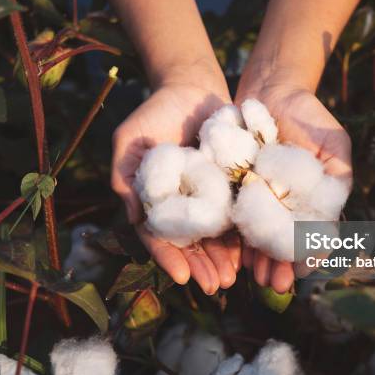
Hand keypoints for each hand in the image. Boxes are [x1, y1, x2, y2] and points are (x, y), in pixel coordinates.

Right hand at [112, 79, 240, 293]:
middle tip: (215, 287)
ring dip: (222, 259)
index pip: (159, 235)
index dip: (168, 257)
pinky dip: (242, 234)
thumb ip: (125, 175)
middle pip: (190, 243)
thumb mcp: (130, 139)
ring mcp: (207, 196)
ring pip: (214, 235)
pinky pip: (236, 213)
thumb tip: (132, 217)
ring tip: (233, 279)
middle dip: (201, 266)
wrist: (191, 87)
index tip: (181, 277)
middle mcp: (181, 203)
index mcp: (155, 200)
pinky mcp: (231, 184)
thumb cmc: (154, 112)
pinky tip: (249, 253)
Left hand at [237, 84, 352, 292]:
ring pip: (261, 236)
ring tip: (257, 278)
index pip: (311, 234)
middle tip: (276, 284)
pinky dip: (239, 237)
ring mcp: (261, 198)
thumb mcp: (334, 144)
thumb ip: (339, 178)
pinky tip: (238, 256)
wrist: (271, 91)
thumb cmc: (309, 117)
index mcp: (311, 200)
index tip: (303, 270)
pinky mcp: (235, 188)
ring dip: (260, 259)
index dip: (308, 254)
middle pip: (283, 241)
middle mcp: (286, 204)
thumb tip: (335, 217)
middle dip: (280, 264)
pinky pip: (237, 217)